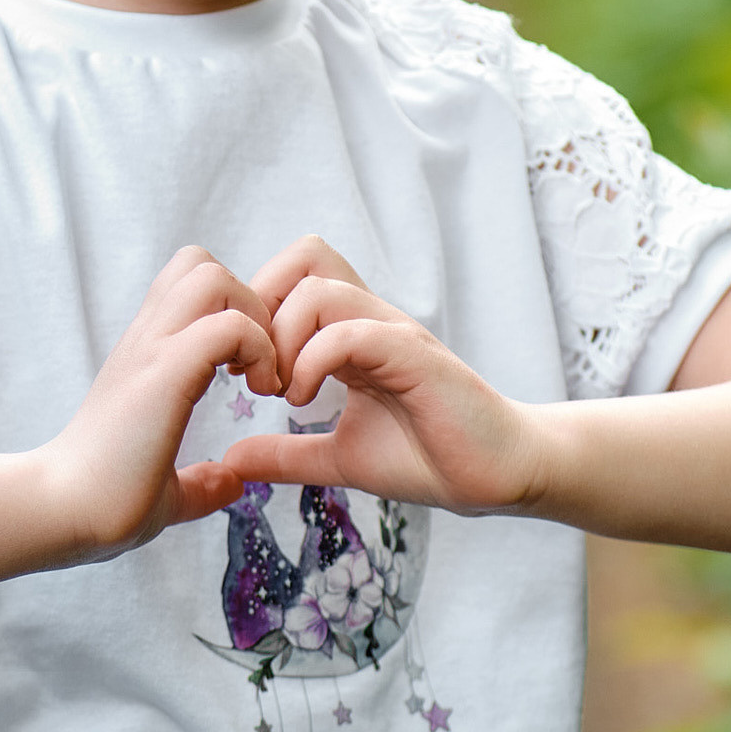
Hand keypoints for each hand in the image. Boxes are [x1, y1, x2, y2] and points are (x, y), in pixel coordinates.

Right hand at [37, 246, 282, 560]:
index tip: (249, 372)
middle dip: (248, 303)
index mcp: (145, 358)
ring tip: (260, 376)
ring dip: (253, 318)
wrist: (61, 514)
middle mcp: (145, 341)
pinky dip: (257, 349)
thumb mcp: (166, 490)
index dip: (232, 311)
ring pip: (212, 277)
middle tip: (259, 366)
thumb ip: (199, 482)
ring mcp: (151, 350)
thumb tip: (232, 481)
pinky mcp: (163, 373)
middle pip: (200, 264)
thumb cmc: (102, 505)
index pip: (186, 284)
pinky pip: (227, 326)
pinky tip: (258, 392)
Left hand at [221, 236, 544, 514]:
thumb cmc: (427, 458)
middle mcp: (371, 319)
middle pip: (305, 255)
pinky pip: (351, 332)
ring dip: (284, 340)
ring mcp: (393, 332)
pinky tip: (305, 402)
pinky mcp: (414, 355)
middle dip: (263, 306)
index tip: (243, 370)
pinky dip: (313, 362)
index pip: (293, 274)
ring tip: (283, 392)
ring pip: (318, 290)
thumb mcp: (339, 457)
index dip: (256, 310)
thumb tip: (232, 459)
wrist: (498, 477)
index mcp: (350, 331)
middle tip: (257, 369)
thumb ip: (288, 453)